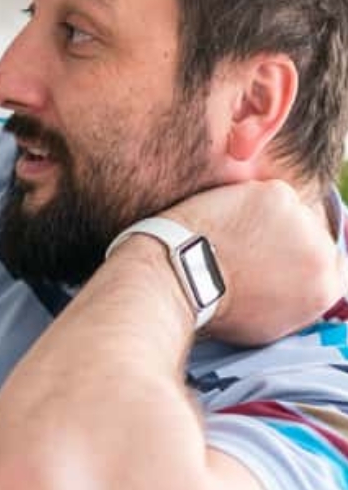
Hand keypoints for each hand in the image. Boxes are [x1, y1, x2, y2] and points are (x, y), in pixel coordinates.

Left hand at [160, 180, 345, 344]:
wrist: (184, 276)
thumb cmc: (214, 305)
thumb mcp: (267, 325)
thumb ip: (296, 303)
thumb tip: (299, 289)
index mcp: (325, 290)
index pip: (332, 267)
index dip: (305, 258)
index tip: (282, 253)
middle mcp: (322, 255)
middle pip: (312, 235)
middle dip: (285, 237)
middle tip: (246, 242)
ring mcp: (302, 222)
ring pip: (290, 211)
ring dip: (265, 217)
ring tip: (229, 233)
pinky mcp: (277, 195)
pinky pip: (266, 192)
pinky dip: (245, 199)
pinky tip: (222, 216)